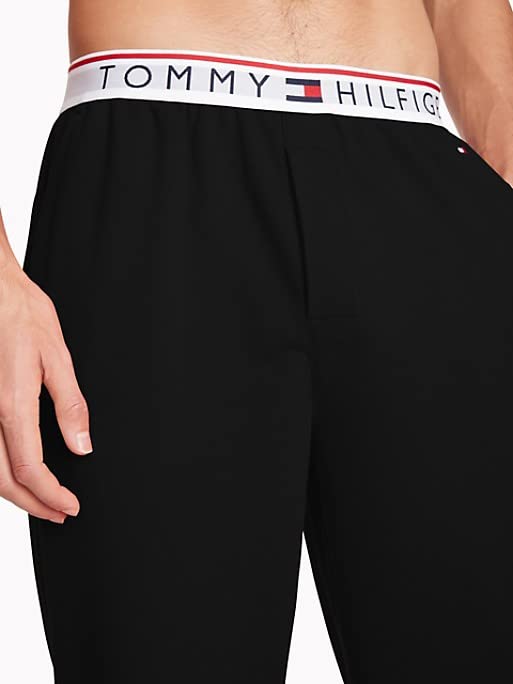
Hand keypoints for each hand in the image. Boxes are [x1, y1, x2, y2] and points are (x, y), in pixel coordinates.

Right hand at [0, 261, 91, 523]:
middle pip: (2, 479)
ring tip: (39, 500)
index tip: (70, 506)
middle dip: (31, 504)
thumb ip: (70, 405)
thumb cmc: (20, 313)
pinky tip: (13, 471)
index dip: (50, 495)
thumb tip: (82, 445)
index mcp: (11, 403)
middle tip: (58, 513)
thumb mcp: (57, 356)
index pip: (29, 468)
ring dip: (11, 492)